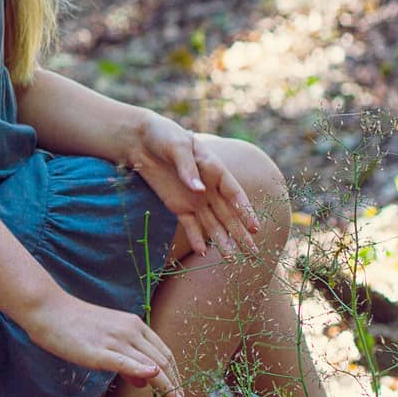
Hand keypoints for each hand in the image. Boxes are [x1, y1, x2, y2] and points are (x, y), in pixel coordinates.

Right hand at [18, 291, 188, 396]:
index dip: (176, 375)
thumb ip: (127, 356)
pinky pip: (126, 362)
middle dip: (176, 385)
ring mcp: (115, 340)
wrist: (48, 309)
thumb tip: (145, 380)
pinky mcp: (99, 351)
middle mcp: (130, 330)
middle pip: (163, 361)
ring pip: (151, 365)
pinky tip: (153, 378)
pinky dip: (142, 370)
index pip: (165, 352)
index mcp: (134, 324)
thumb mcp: (107, 336)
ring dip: (168, 388)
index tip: (180, 393)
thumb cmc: (75, 324)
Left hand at [124, 112, 260, 259]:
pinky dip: (196, 238)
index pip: (235, 194)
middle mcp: (209, 190)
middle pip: (229, 215)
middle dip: (241, 234)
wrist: (141, 140)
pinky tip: (204, 253)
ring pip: (213, 224)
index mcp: (215, 171)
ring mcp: (195, 200)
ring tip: (233, 260)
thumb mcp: (178, 146)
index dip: (246, 211)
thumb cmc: (165, 136)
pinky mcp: (178, 206)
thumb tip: (199, 190)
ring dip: (223, 241)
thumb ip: (188, 169)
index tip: (256, 227)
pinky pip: (190, 225)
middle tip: (255, 253)